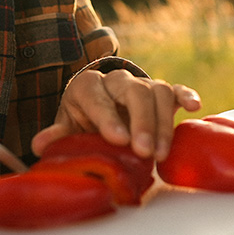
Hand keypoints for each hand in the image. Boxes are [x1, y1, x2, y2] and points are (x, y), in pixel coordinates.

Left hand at [30, 69, 201, 160]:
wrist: (99, 106)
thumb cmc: (82, 120)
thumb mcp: (67, 126)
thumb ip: (58, 135)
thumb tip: (40, 144)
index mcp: (87, 87)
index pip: (97, 96)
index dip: (107, 116)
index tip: (118, 139)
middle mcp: (116, 81)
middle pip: (133, 91)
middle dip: (141, 121)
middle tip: (144, 151)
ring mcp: (140, 85)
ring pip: (156, 91)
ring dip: (162, 122)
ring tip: (161, 153)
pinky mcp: (160, 93)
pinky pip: (175, 89)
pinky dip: (186, 95)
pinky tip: (194, 107)